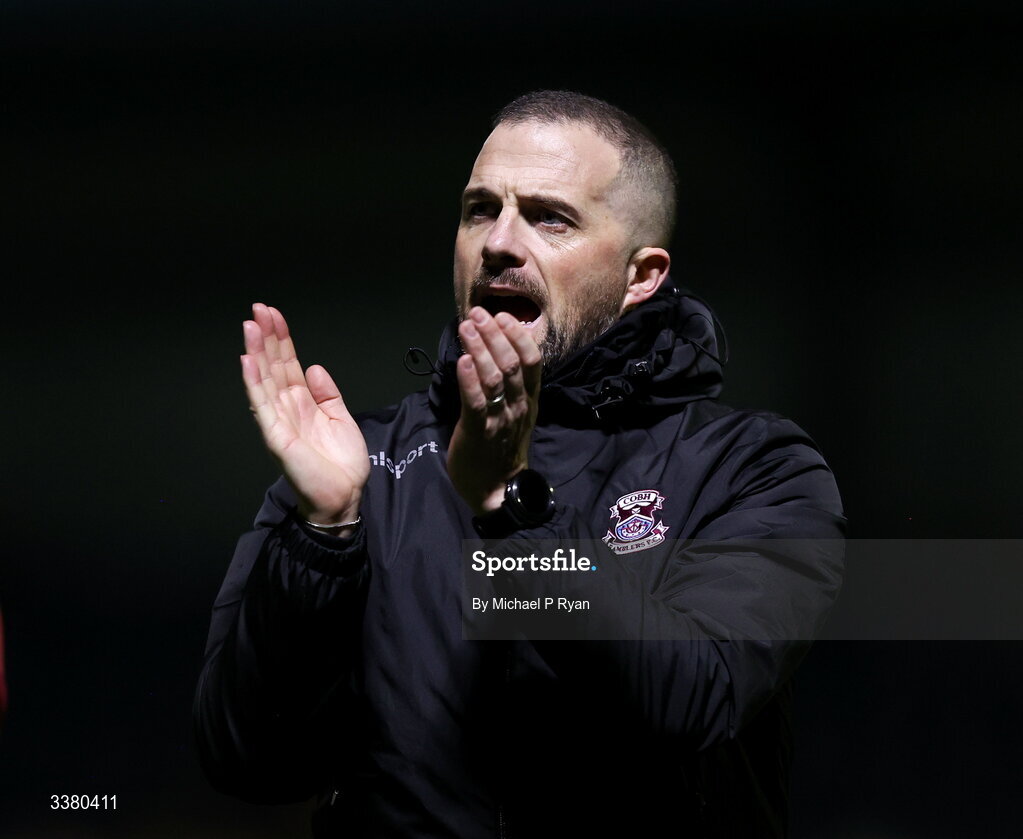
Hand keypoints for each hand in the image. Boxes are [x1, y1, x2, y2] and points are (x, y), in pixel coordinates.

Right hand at [241, 303, 369, 527]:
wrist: (344, 496)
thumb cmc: (342, 464)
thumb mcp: (341, 418)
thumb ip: (327, 393)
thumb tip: (314, 367)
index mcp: (302, 403)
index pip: (288, 364)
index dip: (281, 339)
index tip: (274, 315)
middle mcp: (287, 408)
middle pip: (273, 366)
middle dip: (266, 337)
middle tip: (258, 309)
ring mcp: (279, 421)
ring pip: (264, 380)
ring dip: (256, 352)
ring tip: (249, 325)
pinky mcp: (277, 436)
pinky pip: (262, 405)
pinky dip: (254, 383)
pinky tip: (248, 361)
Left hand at [447, 307, 542, 514]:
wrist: (496, 489)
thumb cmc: (501, 447)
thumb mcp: (515, 413)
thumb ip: (510, 385)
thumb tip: (496, 350)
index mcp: (529, 399)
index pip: (532, 361)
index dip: (517, 335)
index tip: (502, 316)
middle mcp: (518, 406)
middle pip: (511, 363)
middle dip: (493, 334)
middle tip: (477, 314)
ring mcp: (500, 419)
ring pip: (494, 377)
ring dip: (479, 348)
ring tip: (465, 327)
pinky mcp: (479, 431)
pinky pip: (477, 402)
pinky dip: (469, 379)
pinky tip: (463, 360)